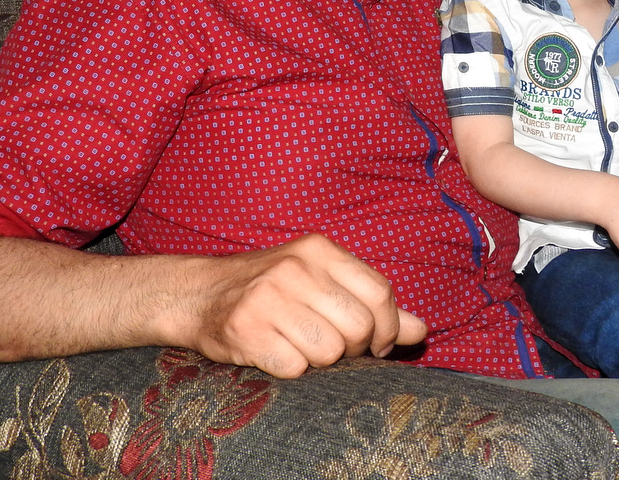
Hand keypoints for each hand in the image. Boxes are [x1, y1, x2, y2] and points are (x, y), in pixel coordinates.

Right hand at [184, 234, 427, 377]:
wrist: (197, 294)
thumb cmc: (271, 290)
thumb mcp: (322, 282)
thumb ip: (373, 305)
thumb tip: (421, 331)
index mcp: (319, 250)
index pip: (380, 293)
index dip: (386, 328)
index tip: (374, 344)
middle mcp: (295, 268)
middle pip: (359, 327)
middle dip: (353, 349)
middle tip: (334, 348)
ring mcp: (268, 298)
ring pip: (329, 352)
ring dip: (320, 361)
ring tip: (299, 346)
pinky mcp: (246, 330)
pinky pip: (295, 367)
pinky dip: (290, 369)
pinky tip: (276, 353)